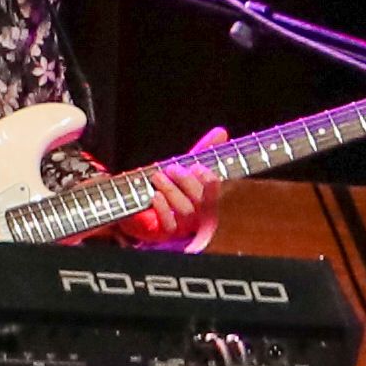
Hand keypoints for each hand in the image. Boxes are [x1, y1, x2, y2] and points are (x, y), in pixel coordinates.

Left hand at [129, 131, 225, 248]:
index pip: (216, 192)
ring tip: (158, 177)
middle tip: (172, 168)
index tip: (197, 167)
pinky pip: (169, 225)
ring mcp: (185, 225)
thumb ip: (205, 150)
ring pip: (185, 212)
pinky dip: (163, 209)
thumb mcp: (188, 166)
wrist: (144, 206)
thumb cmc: (173, 186)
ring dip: (171, 191)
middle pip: (201, 202)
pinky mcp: (167, 233)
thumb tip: (221, 131)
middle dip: (187, 183)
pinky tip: (156, 196)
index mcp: (210, 197)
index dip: (209, 182)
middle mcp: (201, 214)